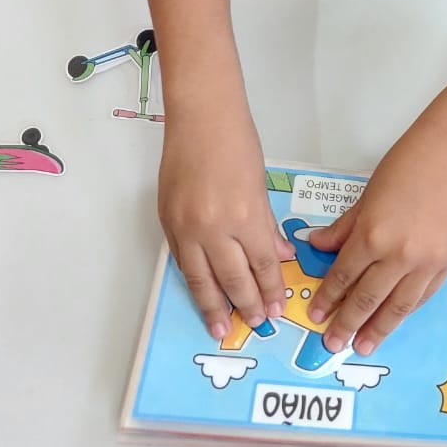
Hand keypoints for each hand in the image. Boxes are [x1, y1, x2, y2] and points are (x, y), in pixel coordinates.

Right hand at [158, 109, 294, 339]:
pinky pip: (181, 262)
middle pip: (233, 279)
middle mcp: (214, 228)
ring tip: (222, 329)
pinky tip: (200, 294)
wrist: (200, 117)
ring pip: (201, 279)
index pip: (262, 264)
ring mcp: (186, 227)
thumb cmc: (237, 142)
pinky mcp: (167, 222)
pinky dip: (192, 281)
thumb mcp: (260, 185)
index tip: (277, 307)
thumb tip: (279, 256)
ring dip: (213, 307)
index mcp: (245, 216)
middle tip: (257, 323)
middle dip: (247, 305)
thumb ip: (266, 225)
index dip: (271, 288)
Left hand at [306, 138, 446, 354]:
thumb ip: (342, 229)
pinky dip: (405, 311)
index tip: (317, 316)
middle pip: (367, 299)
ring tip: (362, 346)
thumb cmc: (403, 168)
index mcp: (372, 236)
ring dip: (377, 329)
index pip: (344, 277)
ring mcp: (427, 263)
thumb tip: (317, 247)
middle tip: (333, 343)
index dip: (328, 299)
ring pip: (397, 307)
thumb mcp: (364, 198)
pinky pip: (421, 296)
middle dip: (347, 324)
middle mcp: (399, 256)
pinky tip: (393, 320)